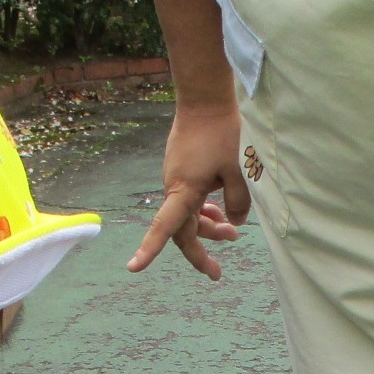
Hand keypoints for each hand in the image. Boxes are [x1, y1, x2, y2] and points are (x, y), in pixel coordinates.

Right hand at [125, 106, 248, 279]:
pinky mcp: (182, 172)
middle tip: (217, 273)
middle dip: (200, 252)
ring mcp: (176, 180)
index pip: (164, 228)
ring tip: (232, 235)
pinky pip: (189, 202)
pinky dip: (204, 212)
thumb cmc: (222, 133)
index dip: (149, 250)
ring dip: (208, 229)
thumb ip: (239, 202)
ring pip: (188, 217)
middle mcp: (173, 188)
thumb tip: (235, 224)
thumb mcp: (238, 171)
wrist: (205, 99)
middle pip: (182, 231)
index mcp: (183, 191)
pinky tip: (220, 213)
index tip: (134, 268)